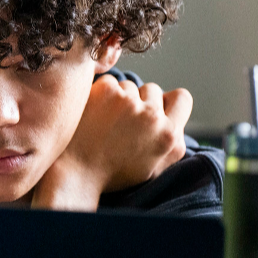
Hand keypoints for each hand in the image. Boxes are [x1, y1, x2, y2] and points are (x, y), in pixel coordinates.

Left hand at [33, 76, 191, 210]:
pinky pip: (110, 83)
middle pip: (153, 89)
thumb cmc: (112, 174)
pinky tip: (94, 114)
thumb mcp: (154, 168)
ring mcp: (129, 102)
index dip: (167, 101)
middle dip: (140, 100)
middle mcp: (153, 117)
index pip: (182, 98)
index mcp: (169, 136)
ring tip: (105, 122)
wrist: (75, 173)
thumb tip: (177, 121)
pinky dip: (102, 94)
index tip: (153, 109)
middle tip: (122, 121)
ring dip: (120, 98)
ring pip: (129, 86)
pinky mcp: (107, 91)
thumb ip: (173, 144)